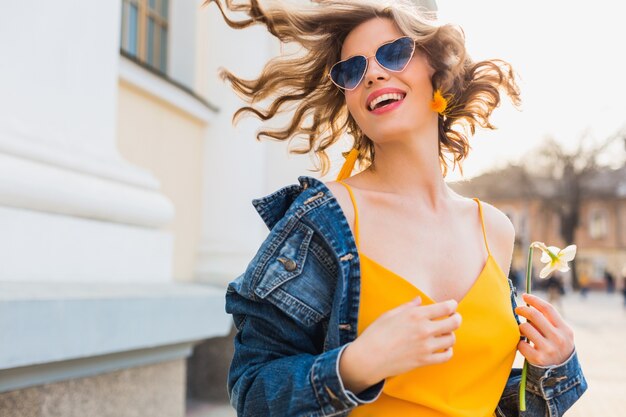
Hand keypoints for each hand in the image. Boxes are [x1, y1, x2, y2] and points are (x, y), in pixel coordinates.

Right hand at [339, 296, 460, 391]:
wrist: (369, 358)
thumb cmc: (376, 334)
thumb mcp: (390, 314)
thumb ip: (408, 307)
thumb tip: (419, 300)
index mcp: (416, 315)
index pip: (446, 307)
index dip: (452, 305)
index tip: (452, 305)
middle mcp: (424, 329)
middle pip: (454, 323)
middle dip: (456, 318)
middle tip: (454, 318)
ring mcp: (425, 346)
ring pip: (451, 339)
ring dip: (450, 335)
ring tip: (444, 334)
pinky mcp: (424, 360)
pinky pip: (446, 356)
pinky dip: (448, 351)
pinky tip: (443, 348)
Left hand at [515, 293, 574, 366]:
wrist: (560, 372)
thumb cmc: (555, 346)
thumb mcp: (560, 334)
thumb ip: (549, 321)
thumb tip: (528, 303)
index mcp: (565, 330)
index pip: (548, 309)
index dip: (534, 300)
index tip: (525, 296)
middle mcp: (558, 339)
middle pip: (534, 315)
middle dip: (522, 309)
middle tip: (517, 310)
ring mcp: (548, 349)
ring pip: (525, 327)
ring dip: (520, 327)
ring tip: (522, 330)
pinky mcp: (537, 358)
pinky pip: (521, 343)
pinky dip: (519, 342)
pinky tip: (523, 344)